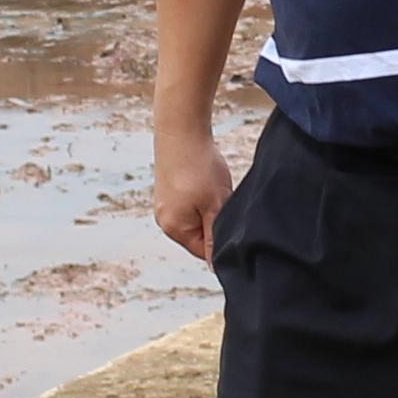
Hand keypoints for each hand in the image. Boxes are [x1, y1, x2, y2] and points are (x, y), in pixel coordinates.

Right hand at [154, 125, 231, 261]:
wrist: (181, 129)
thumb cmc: (200, 168)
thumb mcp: (215, 206)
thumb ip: (214, 238)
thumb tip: (216, 267)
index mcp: (174, 228)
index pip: (203, 252)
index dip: (222, 241)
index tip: (234, 222)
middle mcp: (164, 220)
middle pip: (198, 235)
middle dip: (215, 223)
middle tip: (225, 200)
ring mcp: (164, 204)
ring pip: (196, 217)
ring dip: (209, 208)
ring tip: (215, 187)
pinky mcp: (168, 190)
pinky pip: (189, 203)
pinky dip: (201, 196)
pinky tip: (207, 180)